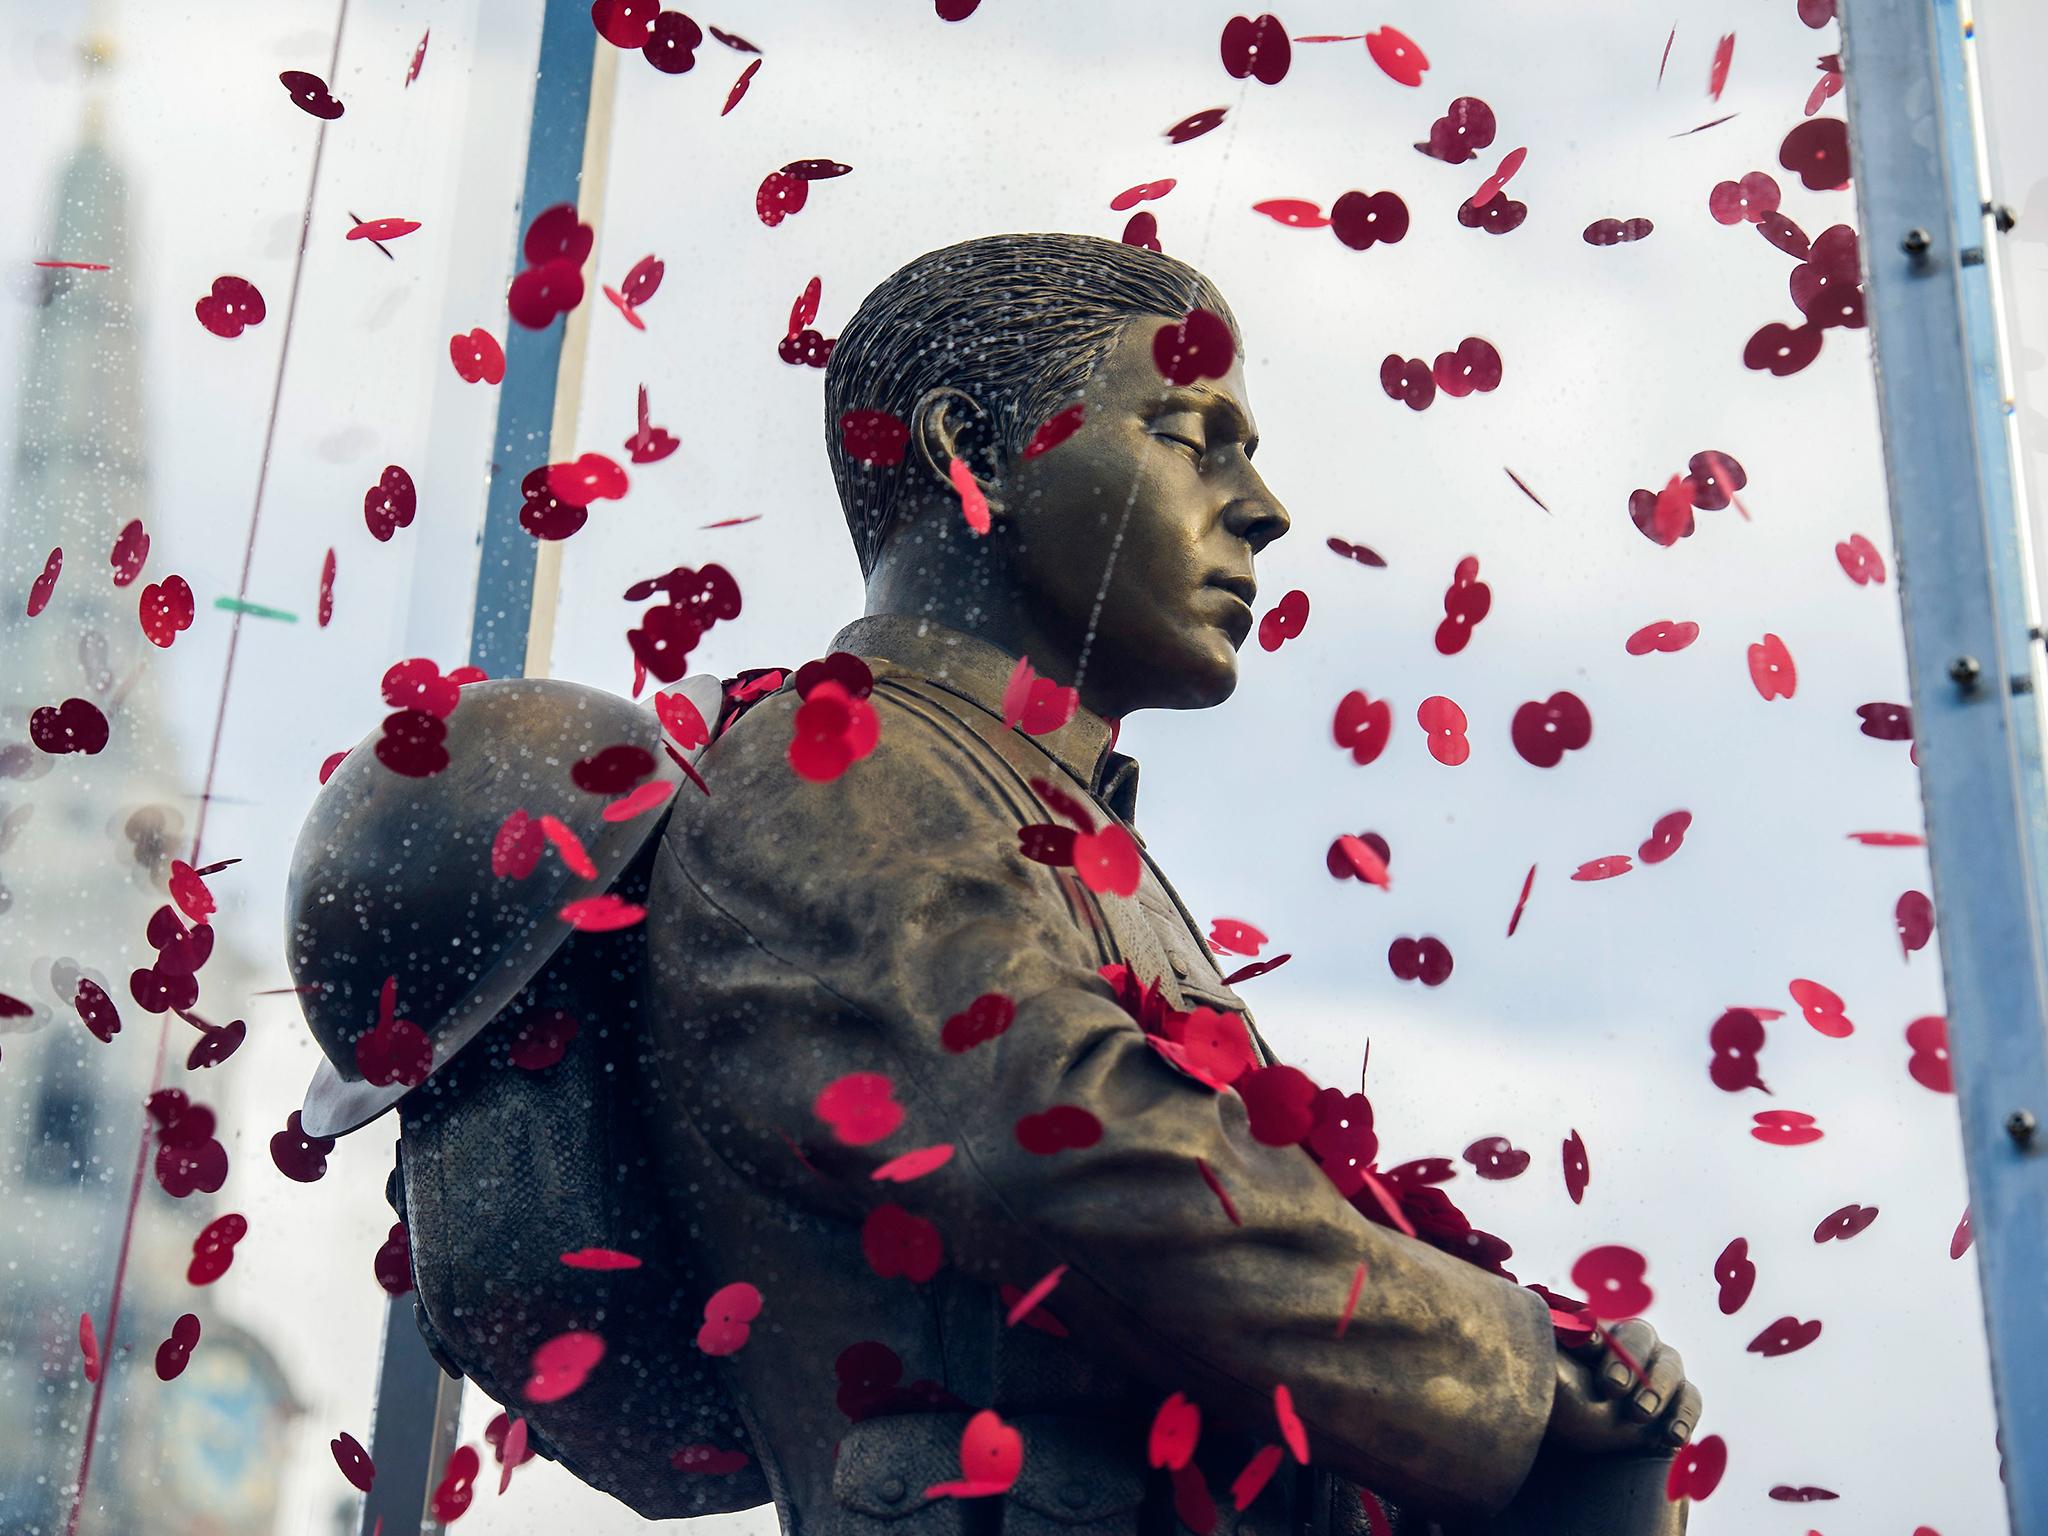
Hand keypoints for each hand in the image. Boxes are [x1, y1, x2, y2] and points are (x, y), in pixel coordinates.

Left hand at [1542, 1319, 1701, 1456]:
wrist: (1586, 1441)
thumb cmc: (1564, 1398)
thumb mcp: (1551, 1373)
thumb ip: (1549, 1345)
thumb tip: (1539, 1315)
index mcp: (1600, 1330)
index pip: (1602, 1323)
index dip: (1598, 1336)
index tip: (1587, 1345)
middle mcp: (1635, 1343)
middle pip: (1641, 1336)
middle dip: (1628, 1361)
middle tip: (1613, 1388)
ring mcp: (1661, 1370)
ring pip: (1670, 1366)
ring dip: (1656, 1390)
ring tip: (1639, 1415)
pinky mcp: (1680, 1399)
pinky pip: (1692, 1400)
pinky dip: (1684, 1417)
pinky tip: (1672, 1438)